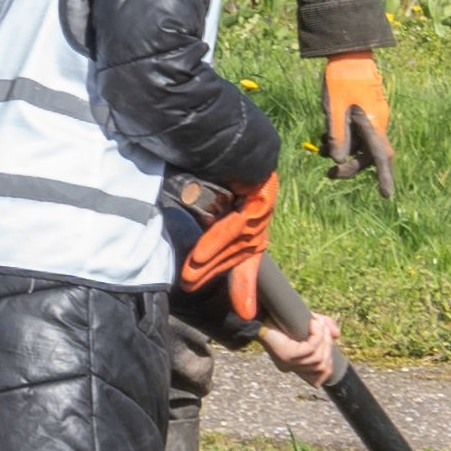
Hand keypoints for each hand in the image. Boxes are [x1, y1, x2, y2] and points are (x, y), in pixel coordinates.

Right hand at [176, 175, 277, 322]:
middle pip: (238, 253)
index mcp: (251, 224)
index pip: (247, 259)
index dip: (245, 285)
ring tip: (188, 277)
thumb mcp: (209, 208)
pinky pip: (236, 223)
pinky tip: (200, 254)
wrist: (229, 138)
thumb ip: (204, 238)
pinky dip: (217, 239)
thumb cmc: (214, 170)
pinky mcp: (261, 196)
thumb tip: (194, 261)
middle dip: (214, 272)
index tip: (246, 312)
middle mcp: (259, 219)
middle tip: (188, 286)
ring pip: (235, 241)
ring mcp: (262, 208)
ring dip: (210, 260)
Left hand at [259, 312, 341, 385]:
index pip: (320, 374)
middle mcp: (290, 367)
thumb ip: (322, 329)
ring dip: (323, 338)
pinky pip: (310, 349)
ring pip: (318, 357)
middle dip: (328, 343)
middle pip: (322, 364)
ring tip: (319, 322)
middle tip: (325, 325)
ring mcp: (288, 363)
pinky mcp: (287, 355)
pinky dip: (316, 335)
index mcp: (293, 364)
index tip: (332, 342)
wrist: (260, 314)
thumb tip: (338, 335)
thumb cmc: (281, 319)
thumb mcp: (307, 325)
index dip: (330, 363)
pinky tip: (314, 323)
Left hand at [322, 51, 394, 197]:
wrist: (348, 51)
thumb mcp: (334, 109)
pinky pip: (356, 132)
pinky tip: (325, 134)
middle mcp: (377, 122)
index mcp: (374, 123)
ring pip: (360, 144)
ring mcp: (371, 116)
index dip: (385, 177)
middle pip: (369, 155)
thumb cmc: (340, 78)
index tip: (386, 196)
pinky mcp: (363, 111)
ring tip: (320, 148)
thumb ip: (337, 136)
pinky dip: (342, 138)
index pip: (381, 157)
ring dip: (343, 151)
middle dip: (350, 167)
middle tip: (329, 174)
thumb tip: (338, 159)